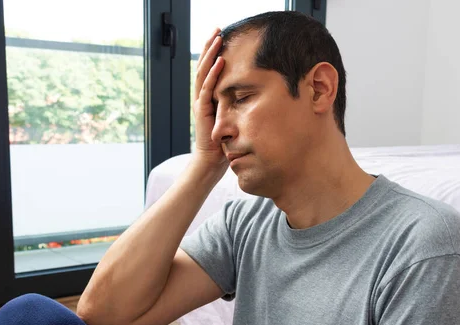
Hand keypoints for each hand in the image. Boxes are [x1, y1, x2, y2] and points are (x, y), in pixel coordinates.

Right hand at [192, 28, 227, 170]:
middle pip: (204, 66)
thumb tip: (258, 95)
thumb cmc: (224, 142)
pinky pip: (207, 88)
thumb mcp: (234, 118)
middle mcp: (203, 97)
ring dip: (210, 54)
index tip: (223, 37)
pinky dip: (213, 74)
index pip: (210, 70)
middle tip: (217, 29)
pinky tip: (220, 61)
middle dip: (210, 47)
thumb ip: (238, 105)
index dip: (215, 53)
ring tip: (217, 38)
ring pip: (203, 73)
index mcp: (210, 97)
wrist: (211, 161)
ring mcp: (201, 103)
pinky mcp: (202, 111)